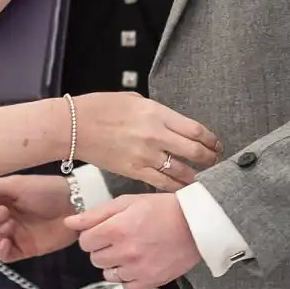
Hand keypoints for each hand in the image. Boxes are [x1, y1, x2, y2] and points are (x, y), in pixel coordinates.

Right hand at [0, 175, 75, 261]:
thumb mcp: (15, 184)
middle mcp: (2, 218)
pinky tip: (6, 242)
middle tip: (4, 213)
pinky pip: (3, 256)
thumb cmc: (45, 190)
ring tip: (9, 226)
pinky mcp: (24, 249)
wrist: (74, 205)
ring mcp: (13, 235)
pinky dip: (0, 251)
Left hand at [71, 193, 202, 288]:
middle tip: (120, 238)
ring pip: (108, 274)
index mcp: (117, 229)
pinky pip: (126, 286)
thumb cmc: (163, 209)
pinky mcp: (150, 281)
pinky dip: (129, 276)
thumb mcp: (127, 202)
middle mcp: (125, 251)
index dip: (92, 235)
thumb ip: (95, 214)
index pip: (84, 241)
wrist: (196, 224)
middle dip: (103, 248)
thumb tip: (69, 222)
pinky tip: (140, 262)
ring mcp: (138, 269)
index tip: (104, 231)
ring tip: (131, 250)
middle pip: (94, 258)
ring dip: (115, 263)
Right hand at [73, 93, 219, 188]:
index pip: (195, 129)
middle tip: (214, 161)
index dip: (210, 139)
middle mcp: (155, 135)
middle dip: (209, 158)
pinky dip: (175, 187)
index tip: (215, 144)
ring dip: (195, 176)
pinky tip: (181, 187)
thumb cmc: (100, 108)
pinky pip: (162, 183)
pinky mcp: (134, 171)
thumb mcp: (134, 101)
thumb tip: (171, 122)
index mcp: (157, 113)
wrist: (73, 127)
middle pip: (194, 151)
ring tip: (200, 177)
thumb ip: (156, 112)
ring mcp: (145, 155)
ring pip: (181, 171)